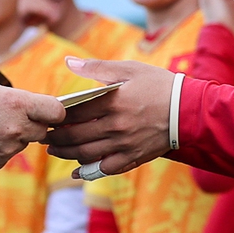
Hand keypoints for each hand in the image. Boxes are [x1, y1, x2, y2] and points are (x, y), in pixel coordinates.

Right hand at [0, 82, 66, 170]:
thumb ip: (16, 99)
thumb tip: (31, 109)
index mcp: (18, 104)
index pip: (57, 112)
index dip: (55, 112)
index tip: (48, 111)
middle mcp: (16, 129)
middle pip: (42, 131)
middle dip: (32, 125)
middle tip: (10, 117)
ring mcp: (7, 149)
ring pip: (22, 144)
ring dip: (12, 137)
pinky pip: (6, 155)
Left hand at [45, 57, 177, 175]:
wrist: (190, 111)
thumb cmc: (159, 86)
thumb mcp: (130, 69)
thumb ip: (97, 67)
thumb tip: (69, 62)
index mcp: (113, 103)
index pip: (74, 112)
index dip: (56, 116)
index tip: (46, 116)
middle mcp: (116, 126)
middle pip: (75, 136)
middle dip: (55, 137)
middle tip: (44, 136)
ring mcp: (124, 144)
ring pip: (86, 153)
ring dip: (66, 153)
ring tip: (55, 150)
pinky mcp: (134, 157)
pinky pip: (105, 168)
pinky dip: (88, 170)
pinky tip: (76, 170)